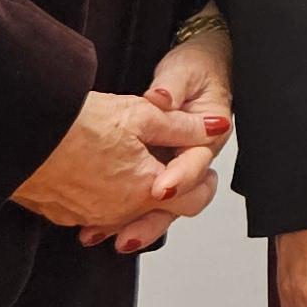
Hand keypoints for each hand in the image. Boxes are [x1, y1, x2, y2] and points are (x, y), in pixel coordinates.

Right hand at [13, 88, 220, 247]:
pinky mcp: (63, 214)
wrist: (22, 132)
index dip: (203, 182)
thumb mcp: (142, 114)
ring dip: (135, 194)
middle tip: (171, 168)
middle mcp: (120, 213)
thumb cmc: (79, 123)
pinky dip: (103, 197)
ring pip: (125, 214)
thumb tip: (214, 129)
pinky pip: (94, 213)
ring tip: (133, 165)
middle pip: (159, 211)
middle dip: (170, 191)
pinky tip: (99, 174)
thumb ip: (183, 126)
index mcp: (147, 190)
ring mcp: (89, 217)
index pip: (193, 201)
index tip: (202, 167)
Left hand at [98, 25, 238, 250]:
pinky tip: (98, 224)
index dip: (179, 178)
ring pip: (159, 207)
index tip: (158, 189)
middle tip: (129, 235)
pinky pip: (141, 199)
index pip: (196, 163)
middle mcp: (192, 159)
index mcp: (208, 137)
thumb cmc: (196, 69)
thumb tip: (162, 99)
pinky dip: (121, 214)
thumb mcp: (183, 71)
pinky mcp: (156, 171)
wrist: (197, 68)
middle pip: (180, 199)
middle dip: (153, 220)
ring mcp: (174, 168)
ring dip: (134, 224)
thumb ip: (172, 87)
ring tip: (107, 237)